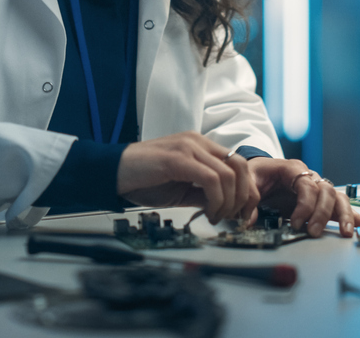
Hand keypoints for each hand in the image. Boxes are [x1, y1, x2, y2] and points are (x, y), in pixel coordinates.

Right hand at [117, 132, 259, 223]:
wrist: (113, 173)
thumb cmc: (143, 181)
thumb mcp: (182, 189)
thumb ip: (205, 193)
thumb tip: (229, 208)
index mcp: (200, 146)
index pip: (238, 164)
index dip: (246, 190)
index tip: (243, 213)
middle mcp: (197, 142)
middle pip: (240, 166)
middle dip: (244, 196)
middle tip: (236, 218)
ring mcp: (188, 147)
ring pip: (228, 173)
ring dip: (229, 202)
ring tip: (217, 217)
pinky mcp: (177, 158)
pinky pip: (210, 179)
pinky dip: (216, 200)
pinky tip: (208, 212)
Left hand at [247, 157, 359, 237]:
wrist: (259, 173)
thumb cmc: (255, 175)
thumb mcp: (248, 180)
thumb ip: (249, 197)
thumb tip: (248, 220)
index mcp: (292, 169)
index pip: (307, 185)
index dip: (305, 205)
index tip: (297, 223)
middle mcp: (309, 176)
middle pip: (326, 191)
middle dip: (321, 214)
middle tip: (313, 232)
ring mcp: (317, 188)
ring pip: (337, 197)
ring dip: (343, 215)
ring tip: (346, 233)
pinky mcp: (320, 201)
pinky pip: (341, 205)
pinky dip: (353, 215)